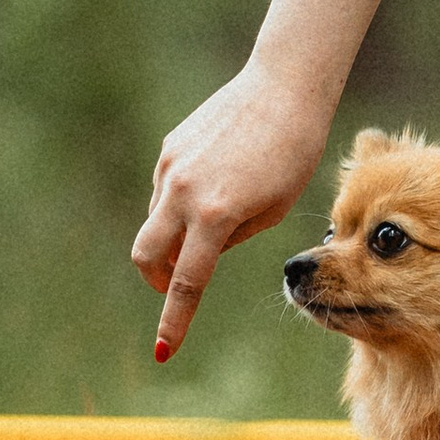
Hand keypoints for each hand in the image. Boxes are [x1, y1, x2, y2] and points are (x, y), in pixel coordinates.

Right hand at [132, 60, 332, 357]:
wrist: (284, 88)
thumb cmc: (294, 153)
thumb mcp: (273, 209)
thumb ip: (232, 237)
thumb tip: (202, 252)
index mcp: (216, 215)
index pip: (186, 282)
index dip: (174, 321)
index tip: (163, 350)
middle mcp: (183, 192)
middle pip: (146, 256)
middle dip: (156, 280)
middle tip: (178, 285)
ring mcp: (171, 167)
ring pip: (155, 221)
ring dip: (173, 237)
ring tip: (220, 219)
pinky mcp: (170, 148)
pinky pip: (165, 190)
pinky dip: (180, 205)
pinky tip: (217, 185)